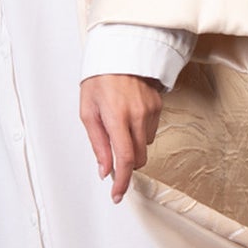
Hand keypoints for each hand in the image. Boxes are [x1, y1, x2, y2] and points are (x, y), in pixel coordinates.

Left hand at [80, 73, 163, 202]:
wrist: (121, 52)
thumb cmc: (99, 79)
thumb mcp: (88, 111)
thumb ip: (98, 143)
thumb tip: (105, 170)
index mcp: (116, 116)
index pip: (125, 158)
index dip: (122, 181)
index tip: (117, 195)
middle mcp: (137, 115)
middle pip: (139, 157)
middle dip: (127, 164)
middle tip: (113, 157)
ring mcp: (151, 110)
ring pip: (145, 145)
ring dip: (133, 145)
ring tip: (119, 124)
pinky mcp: (159, 106)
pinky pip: (151, 130)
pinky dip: (140, 131)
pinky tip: (129, 116)